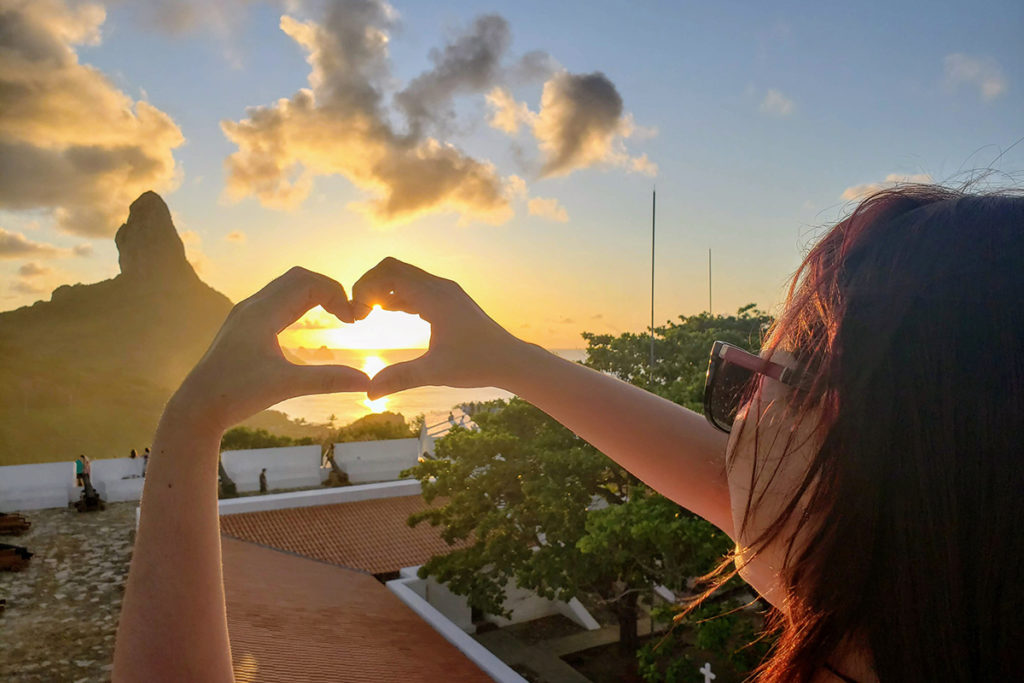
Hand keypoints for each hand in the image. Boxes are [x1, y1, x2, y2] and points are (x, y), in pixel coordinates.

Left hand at [168, 266, 369, 433]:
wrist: (196, 407)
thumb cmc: (236, 395)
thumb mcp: (286, 386)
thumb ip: (328, 380)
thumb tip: (367, 382)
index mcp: (262, 313)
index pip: (307, 283)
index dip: (336, 294)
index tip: (353, 321)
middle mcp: (252, 306)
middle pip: (298, 278)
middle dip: (328, 290)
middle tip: (348, 315)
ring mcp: (245, 314)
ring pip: (286, 288)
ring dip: (314, 295)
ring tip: (336, 317)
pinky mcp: (243, 326)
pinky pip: (277, 301)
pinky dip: (299, 304)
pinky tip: (308, 325)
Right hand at [352, 257, 523, 398]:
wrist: (510, 360)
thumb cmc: (478, 364)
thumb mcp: (435, 373)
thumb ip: (400, 378)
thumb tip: (368, 394)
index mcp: (435, 297)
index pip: (388, 275)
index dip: (364, 290)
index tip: (356, 317)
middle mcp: (440, 287)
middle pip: (392, 268)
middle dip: (369, 286)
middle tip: (358, 313)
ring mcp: (446, 291)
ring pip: (404, 276)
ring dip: (383, 290)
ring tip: (367, 316)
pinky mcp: (449, 299)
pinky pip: (416, 287)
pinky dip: (398, 295)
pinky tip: (388, 312)